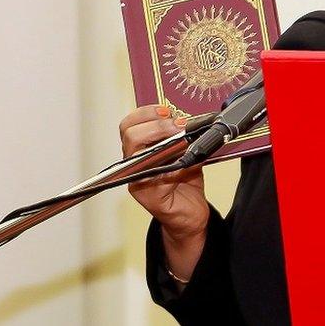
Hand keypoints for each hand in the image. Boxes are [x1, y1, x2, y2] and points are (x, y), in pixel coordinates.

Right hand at [119, 105, 209, 240]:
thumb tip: (194, 122)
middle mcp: (133, 163)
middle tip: (179, 126)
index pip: (130, 124)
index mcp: (140, 149)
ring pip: (137, 152)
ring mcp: (136, 179)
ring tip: (183, 140)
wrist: (190, 213)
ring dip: (163, 142)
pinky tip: (185, 162)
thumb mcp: (186, 152)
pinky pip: (154, 174)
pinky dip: (172, 164)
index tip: (167, 111)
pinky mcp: (146, 193)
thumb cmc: (185, 182)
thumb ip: (185, 137)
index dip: (146, 113)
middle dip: (157, 126)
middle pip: (130, 134)